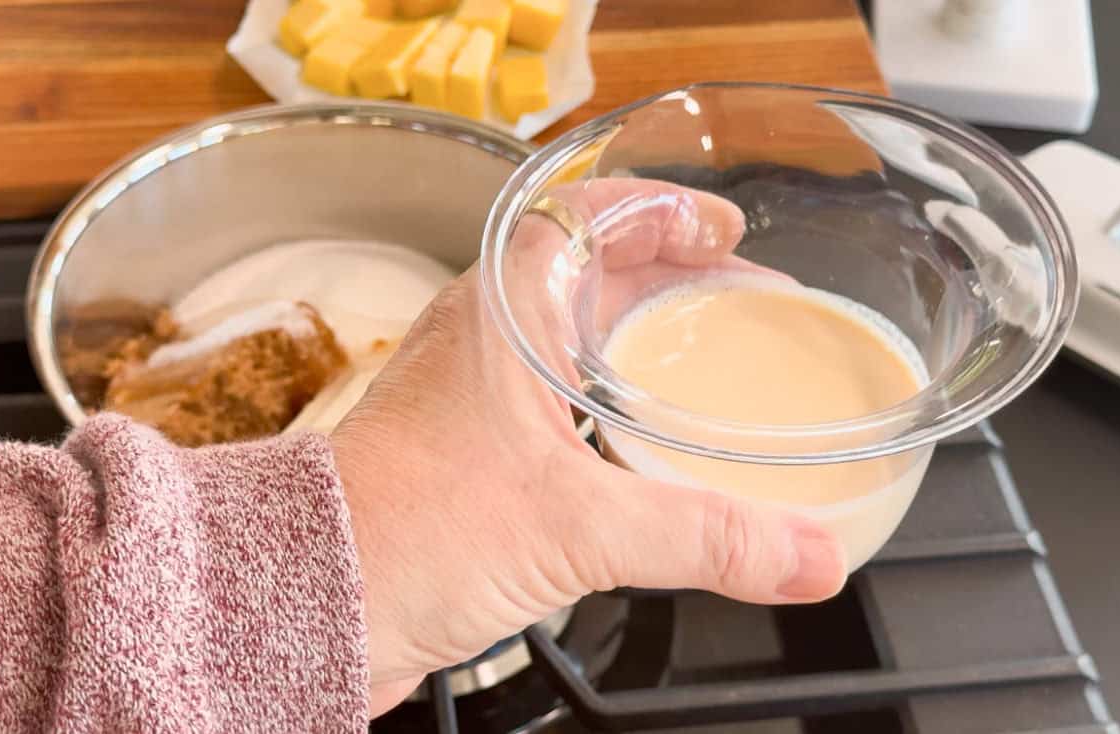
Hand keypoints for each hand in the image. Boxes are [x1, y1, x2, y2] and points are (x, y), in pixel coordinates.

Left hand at [330, 179, 846, 716]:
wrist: (313, 599)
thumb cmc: (405, 532)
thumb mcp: (575, 528)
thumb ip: (702, 540)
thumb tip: (806, 556)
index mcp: (502, 314)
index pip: (584, 216)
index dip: (661, 212)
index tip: (724, 232)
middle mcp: (485, 340)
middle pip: (592, 276)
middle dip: (674, 282)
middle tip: (746, 305)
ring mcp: (474, 394)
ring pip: (572, 341)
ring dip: (641, 344)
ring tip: (710, 369)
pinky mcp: (470, 450)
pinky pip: (556, 403)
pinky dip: (610, 407)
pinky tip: (648, 451)